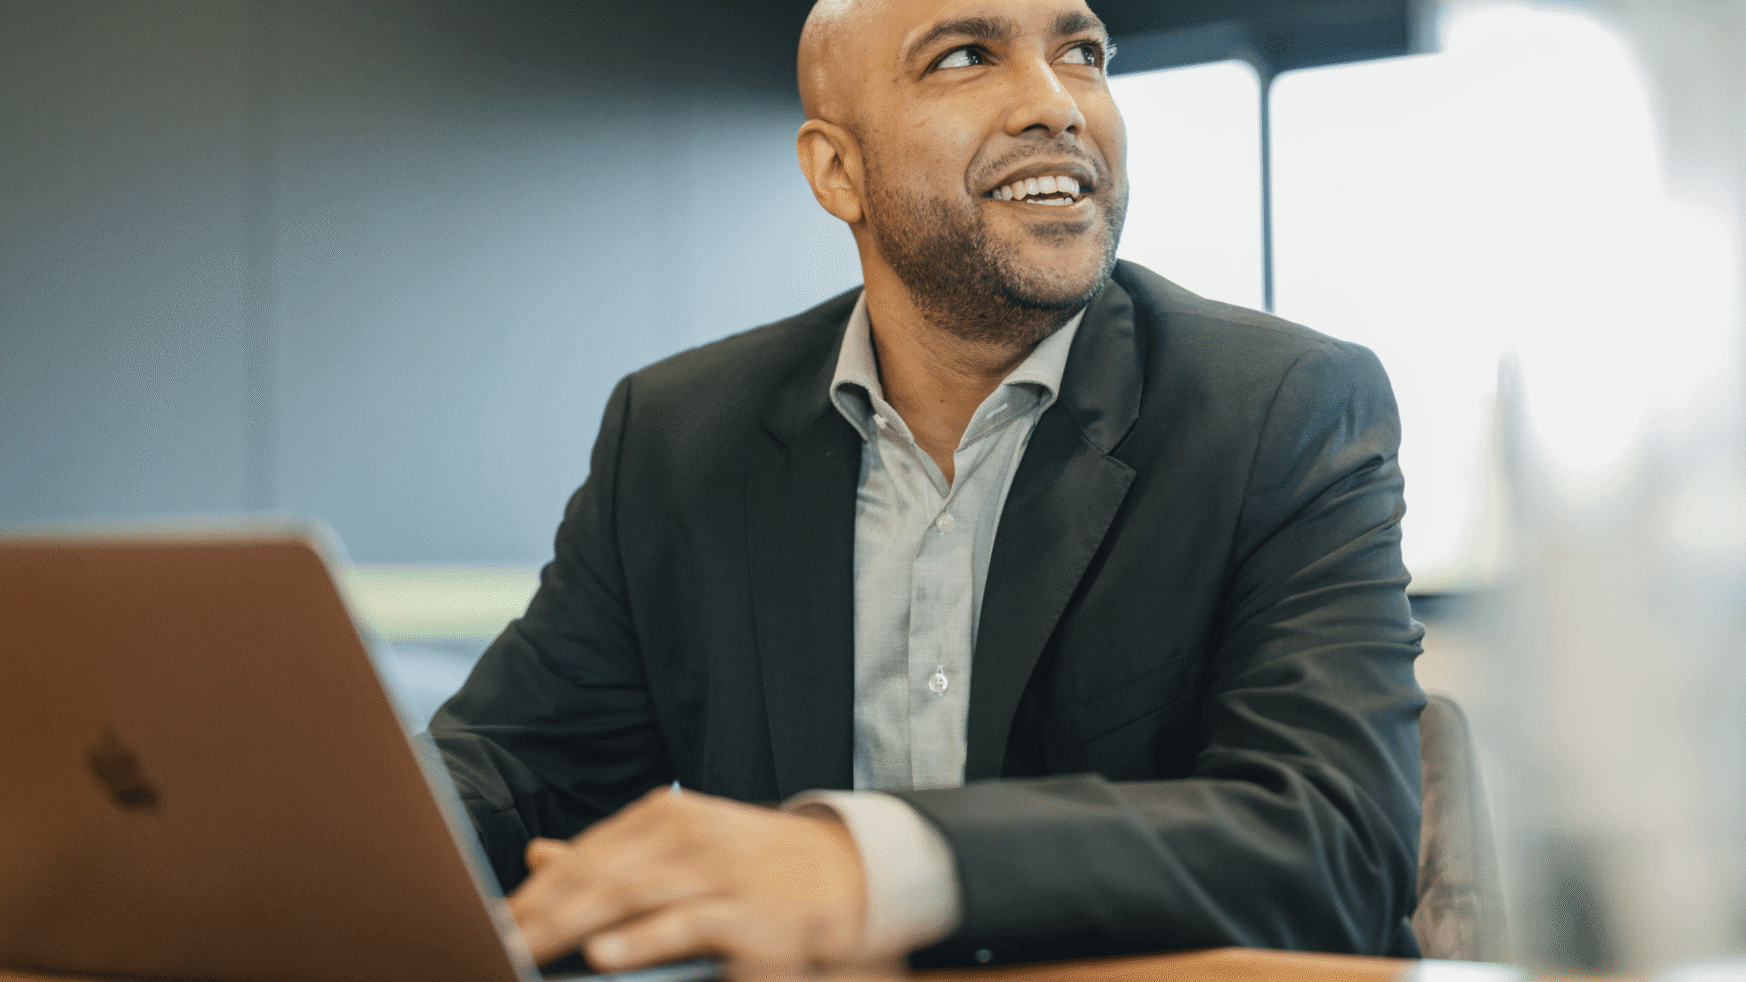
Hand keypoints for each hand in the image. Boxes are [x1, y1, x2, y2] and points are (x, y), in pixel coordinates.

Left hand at [508, 787, 867, 970]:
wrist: (848, 870)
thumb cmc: (752, 864)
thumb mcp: (682, 847)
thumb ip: (612, 854)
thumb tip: (538, 856)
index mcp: (667, 816)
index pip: (588, 854)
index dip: (536, 890)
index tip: (488, 919)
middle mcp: (689, 835)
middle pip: (599, 874)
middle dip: (540, 912)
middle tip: (493, 940)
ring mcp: (719, 871)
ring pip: (631, 897)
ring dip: (572, 925)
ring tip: (525, 945)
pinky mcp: (747, 912)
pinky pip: (686, 926)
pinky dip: (642, 940)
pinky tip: (604, 953)